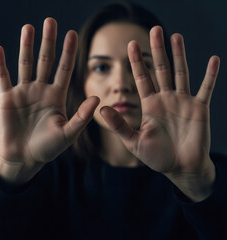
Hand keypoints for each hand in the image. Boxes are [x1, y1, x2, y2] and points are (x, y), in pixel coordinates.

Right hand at [0, 18, 98, 185]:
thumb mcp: (68, 133)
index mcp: (57, 96)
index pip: (64, 69)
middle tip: (51, 21)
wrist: (25, 157)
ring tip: (29, 28)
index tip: (72, 34)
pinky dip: (0, 64)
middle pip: (46, 61)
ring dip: (26, 46)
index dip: (68, 53)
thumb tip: (97, 98)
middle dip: (48, 42)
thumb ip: (82, 116)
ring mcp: (24, 92)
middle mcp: (41, 90)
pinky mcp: (6, 98)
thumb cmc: (48, 148)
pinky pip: (3, 77)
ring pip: (25, 64)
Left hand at [100, 26, 219, 200]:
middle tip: (154, 30)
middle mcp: (165, 99)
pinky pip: (206, 88)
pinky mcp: (199, 108)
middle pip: (160, 69)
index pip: (142, 78)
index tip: (131, 44)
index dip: (136, 62)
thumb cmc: (156, 157)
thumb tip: (102, 109)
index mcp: (150, 105)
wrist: (180, 168)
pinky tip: (213, 59)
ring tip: (176, 36)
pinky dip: (210, 75)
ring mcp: (183, 102)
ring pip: (181, 73)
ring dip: (179, 55)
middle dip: (157, 50)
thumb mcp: (133, 141)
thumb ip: (119, 125)